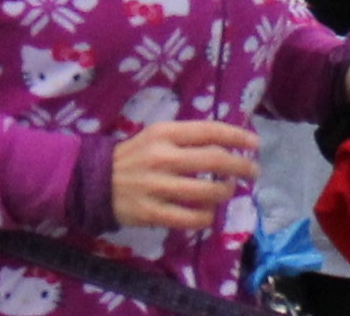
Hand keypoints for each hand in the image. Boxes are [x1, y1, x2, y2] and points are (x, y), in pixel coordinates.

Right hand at [110, 121, 257, 229]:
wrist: (95, 182)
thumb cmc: (135, 155)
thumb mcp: (157, 135)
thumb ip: (187, 137)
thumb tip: (227, 142)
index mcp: (165, 133)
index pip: (209, 131)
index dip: (236, 136)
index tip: (254, 143)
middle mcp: (163, 157)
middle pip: (214, 160)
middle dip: (241, 166)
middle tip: (253, 171)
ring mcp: (157, 186)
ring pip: (206, 192)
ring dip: (225, 192)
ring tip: (228, 190)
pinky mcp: (152, 212)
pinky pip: (190, 218)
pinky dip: (206, 216)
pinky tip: (209, 212)